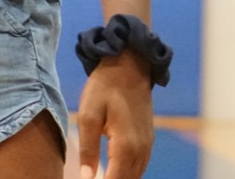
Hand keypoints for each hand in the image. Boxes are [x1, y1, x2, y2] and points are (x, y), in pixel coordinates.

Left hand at [76, 50, 154, 178]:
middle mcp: (141, 151)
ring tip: (99, 175)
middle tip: (89, 177)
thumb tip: (86, 177)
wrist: (129, 67)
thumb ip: (88, 149)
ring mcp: (147, 146)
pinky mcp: (148, 141)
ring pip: (135, 177)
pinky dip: (127, 174)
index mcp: (125, 146)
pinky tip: (113, 172)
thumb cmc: (104, 88)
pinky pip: (139, 167)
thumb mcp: (88, 116)